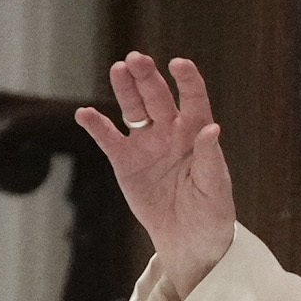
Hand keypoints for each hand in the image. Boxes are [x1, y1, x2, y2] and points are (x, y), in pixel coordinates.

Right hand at [77, 53, 238, 295]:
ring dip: (125, 90)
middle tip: (136, 59)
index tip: (179, 64)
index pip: (193, 100)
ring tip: (117, 69)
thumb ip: (211, 158)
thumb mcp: (216, 189)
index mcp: (196, 135)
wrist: (188, 241)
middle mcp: (170, 133)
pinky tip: (84, 113)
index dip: (187, 81)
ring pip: (133, 111)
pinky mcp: (126, 163)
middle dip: (147, 78)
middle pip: (157, 98)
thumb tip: (212, 128)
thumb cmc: (211, 214)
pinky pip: (109, 140)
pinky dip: (96, 126)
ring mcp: (146, 145)